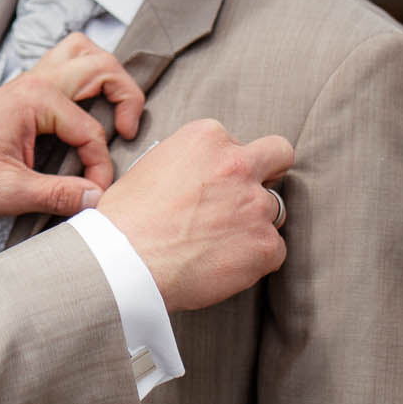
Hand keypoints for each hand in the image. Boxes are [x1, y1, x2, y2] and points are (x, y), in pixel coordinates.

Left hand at [0, 42, 140, 217]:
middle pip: (101, 66)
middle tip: (129, 131)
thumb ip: (56, 195)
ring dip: (108, 76)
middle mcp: (38, 81)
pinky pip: (69, 65)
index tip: (95, 193)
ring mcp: (34, 80)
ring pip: (85, 53)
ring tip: (116, 111)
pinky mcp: (30, 89)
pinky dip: (89, 78)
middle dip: (126, 97)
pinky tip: (91, 108)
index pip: (91, 131)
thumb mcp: (8, 192)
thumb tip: (98, 198)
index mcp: (35, 100)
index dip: (100, 167)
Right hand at [97, 121, 292, 311]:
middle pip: (279, 155)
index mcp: (207, 137)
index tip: (215, 183)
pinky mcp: (265, 245)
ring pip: (274, 210)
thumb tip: (198, 178)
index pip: (236, 142)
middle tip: (248, 195)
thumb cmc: (125, 219)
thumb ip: (187, 163)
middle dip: (270, 171)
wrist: (124, 262)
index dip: (226, 164)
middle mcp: (237, 164)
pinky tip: (224, 266)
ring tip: (220, 243)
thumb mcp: (150, 166)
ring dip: (254, 223)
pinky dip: (255, 260)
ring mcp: (256, 205)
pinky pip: (274, 250)